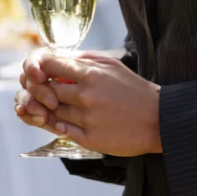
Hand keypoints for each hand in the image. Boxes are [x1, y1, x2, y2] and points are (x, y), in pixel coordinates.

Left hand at [14, 49, 161, 156]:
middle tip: (41, 90)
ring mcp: (88, 119)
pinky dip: (59, 126)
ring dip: (48, 108)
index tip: (39, 71)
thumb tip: (60, 56)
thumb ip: (83, 58)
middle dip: (41, 89)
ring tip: (51, 106)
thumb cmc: (133, 88)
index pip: (49, 66)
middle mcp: (86, 95)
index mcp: (90, 73)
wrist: (158, 120)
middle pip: (47, 90)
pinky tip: (63, 122)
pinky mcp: (91, 140)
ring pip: (53, 112)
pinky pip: (63, 131)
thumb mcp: (111, 63)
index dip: (39, 68)